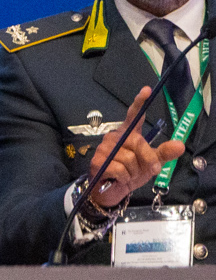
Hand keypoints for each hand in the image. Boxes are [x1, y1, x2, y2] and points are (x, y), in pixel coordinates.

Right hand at [84, 85, 182, 213]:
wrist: (112, 190)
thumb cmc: (132, 172)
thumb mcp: (151, 163)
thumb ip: (164, 153)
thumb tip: (181, 144)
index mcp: (128, 134)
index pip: (134, 116)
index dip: (139, 103)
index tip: (146, 90)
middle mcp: (115, 137)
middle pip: (138, 144)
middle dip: (147, 160)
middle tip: (150, 170)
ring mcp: (105, 148)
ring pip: (129, 159)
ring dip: (134, 172)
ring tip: (128, 174)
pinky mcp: (98, 160)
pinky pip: (120, 169)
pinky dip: (124, 178)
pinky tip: (119, 178)